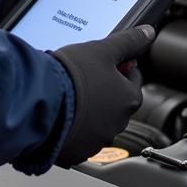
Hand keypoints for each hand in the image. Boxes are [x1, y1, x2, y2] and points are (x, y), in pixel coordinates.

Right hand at [52, 26, 155, 166]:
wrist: (38, 102)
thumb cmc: (71, 77)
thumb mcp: (102, 50)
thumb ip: (128, 42)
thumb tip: (147, 32)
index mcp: (129, 99)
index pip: (132, 79)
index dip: (119, 68)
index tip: (106, 63)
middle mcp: (117, 124)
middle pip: (114, 103)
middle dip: (102, 92)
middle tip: (82, 79)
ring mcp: (96, 141)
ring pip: (95, 123)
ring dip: (87, 113)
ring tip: (68, 97)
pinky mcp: (75, 154)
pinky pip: (76, 140)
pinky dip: (70, 130)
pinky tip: (59, 116)